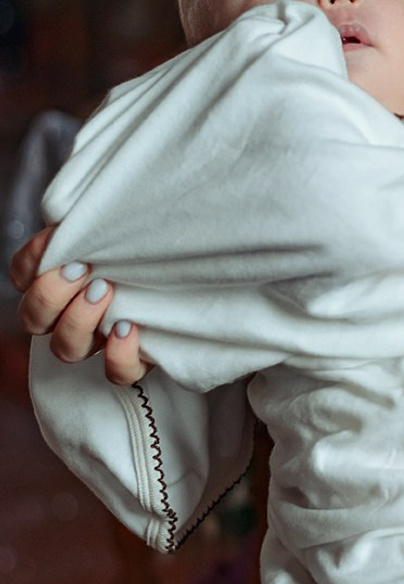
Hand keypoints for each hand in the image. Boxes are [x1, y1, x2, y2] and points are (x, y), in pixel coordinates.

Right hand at [9, 225, 149, 385]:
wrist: (200, 275)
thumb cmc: (153, 244)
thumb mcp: (124, 224)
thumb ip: (96, 221)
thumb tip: (80, 209)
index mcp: (62, 283)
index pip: (24, 277)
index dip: (30, 262)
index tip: (55, 236)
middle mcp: (71, 316)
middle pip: (34, 319)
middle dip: (50, 293)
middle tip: (82, 270)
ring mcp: (100, 341)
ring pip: (66, 348)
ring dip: (78, 320)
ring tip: (106, 290)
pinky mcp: (134, 360)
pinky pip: (117, 374)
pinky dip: (118, 355)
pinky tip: (129, 328)